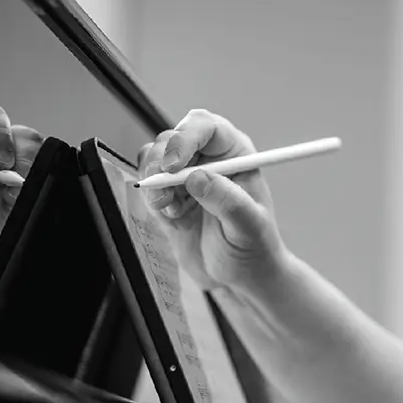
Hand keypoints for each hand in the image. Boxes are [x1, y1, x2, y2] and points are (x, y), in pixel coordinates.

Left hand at [0, 104, 39, 287]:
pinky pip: (62, 175)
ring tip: (19, 203)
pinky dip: (56, 185)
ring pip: (47, 153)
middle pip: (23, 135)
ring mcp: (26, 174)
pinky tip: (38, 204)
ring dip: (38, 174)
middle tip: (13, 189)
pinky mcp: (46, 189)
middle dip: (23, 159)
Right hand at [137, 108, 286, 292]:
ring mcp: (185, 177)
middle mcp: (209, 160)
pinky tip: (172, 216)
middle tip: (164, 189)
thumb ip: (228, 201)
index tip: (174, 164)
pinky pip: (147, 185)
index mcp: (235, 155)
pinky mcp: (169, 196)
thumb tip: (198, 178)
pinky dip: (152, 199)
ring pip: (153, 158)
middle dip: (161, 161)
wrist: (241, 276)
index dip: (185, 137)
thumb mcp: (249, 227)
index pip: (206, 127)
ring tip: (173, 209)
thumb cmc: (255, 248)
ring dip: (154, 182)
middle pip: (172, 138)